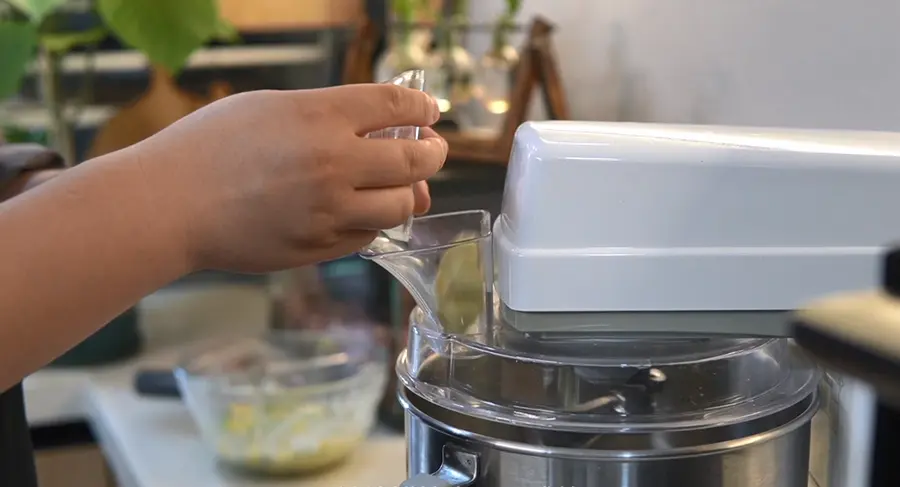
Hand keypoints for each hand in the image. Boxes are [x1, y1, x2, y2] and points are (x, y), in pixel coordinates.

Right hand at [132, 84, 446, 272]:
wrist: (170, 205)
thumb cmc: (210, 146)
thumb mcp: (269, 107)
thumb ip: (329, 116)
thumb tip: (380, 134)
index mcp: (320, 116)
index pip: (396, 106)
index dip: (422, 108)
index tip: (428, 112)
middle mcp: (333, 163)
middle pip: (414, 161)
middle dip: (434, 154)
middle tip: (434, 151)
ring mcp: (329, 211)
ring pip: (400, 206)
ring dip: (410, 193)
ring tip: (405, 186)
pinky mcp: (319, 247)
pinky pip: (368, 235)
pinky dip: (375, 221)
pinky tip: (365, 210)